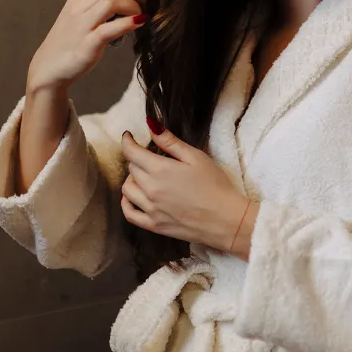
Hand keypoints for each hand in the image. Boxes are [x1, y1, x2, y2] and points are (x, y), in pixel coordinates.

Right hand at [26, 0, 152, 92]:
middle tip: (144, 2)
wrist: (49, 68)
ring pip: (113, 1)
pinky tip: (139, 23)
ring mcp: (83, 25)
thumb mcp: (82, 13)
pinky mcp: (88, 44)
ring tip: (140, 15)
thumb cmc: (71, 40)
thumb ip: (101, 0)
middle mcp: (79, 6)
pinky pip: (111, 28)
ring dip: (134, 7)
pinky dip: (130, 23)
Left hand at [119, 121, 254, 256]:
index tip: (129, 136)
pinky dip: (126, 203)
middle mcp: (150, 189)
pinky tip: (133, 197)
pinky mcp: (154, 225)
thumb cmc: (215, 185)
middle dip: (137, 159)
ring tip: (145, 175)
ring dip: (132, 178)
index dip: (127, 141)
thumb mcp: (195, 157)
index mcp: (160, 170)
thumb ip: (170, 141)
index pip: (131, 152)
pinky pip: (129, 214)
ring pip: (127, 189)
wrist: (225, 219)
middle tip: (151, 156)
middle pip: (131, 169)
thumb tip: (151, 125)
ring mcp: (150, 209)